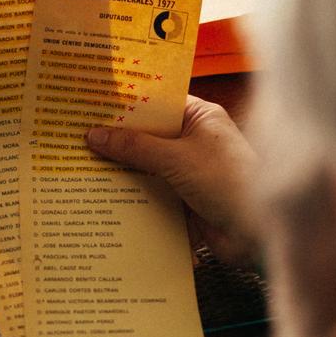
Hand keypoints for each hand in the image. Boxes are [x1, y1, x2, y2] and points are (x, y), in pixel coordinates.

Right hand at [86, 96, 258, 266]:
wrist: (259, 232)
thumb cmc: (229, 182)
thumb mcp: (176, 158)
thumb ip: (135, 147)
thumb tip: (96, 135)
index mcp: (200, 118)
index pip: (156, 103)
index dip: (126, 105)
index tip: (93, 106)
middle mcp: (195, 142)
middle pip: (148, 137)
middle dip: (118, 142)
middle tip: (77, 138)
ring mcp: (190, 173)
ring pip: (148, 168)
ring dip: (123, 172)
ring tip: (81, 168)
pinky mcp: (185, 201)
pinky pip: (152, 195)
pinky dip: (133, 197)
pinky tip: (104, 198)